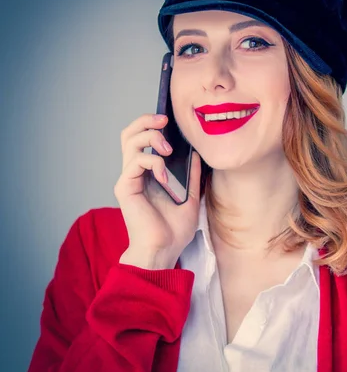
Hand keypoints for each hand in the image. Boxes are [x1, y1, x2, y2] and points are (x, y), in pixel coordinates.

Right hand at [114, 113, 201, 268]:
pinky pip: (136, 162)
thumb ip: (192, 174)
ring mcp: (129, 179)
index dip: (152, 124)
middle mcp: (136, 173)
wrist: (164, 250)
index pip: (143, 139)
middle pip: (129, 134)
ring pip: (129, 142)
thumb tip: (197, 154)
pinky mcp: (125, 187)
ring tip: (168, 148)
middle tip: (164, 120)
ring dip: (150, 137)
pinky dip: (154, 164)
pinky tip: (166, 178)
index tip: (170, 120)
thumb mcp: (191, 196)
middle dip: (146, 121)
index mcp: (149, 173)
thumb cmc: (174, 229)